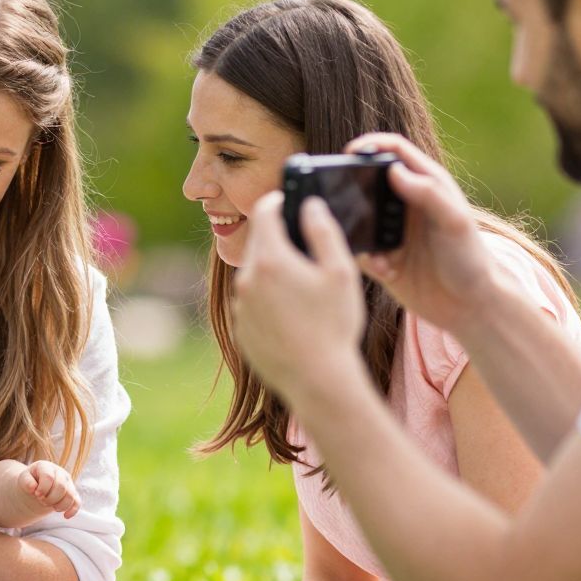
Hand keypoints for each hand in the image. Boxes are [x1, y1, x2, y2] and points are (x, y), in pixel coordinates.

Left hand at [22, 460, 79, 517]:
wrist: (36, 487)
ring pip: (70, 496)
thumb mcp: (23, 480)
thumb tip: (33, 488)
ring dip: (60, 505)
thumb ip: (26, 482)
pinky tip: (65, 516)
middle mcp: (60, 473)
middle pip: (61, 487)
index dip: (43, 488)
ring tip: (51, 506)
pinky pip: (77, 502)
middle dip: (50, 498)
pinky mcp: (73, 493)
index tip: (36, 494)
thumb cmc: (30, 482)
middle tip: (42, 501)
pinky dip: (72, 510)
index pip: (49, 477)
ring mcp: (68, 483)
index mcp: (46, 467)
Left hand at [234, 192, 370, 403]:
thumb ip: (323, 231)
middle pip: (258, 244)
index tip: (286, 200)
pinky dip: (267, 300)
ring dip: (272, 272)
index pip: (264, 213)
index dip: (276, 201)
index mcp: (271, 260)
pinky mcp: (240, 330)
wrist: (318, 381)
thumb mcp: (340, 272)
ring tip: (302, 288)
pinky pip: (251, 304)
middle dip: (276, 238)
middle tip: (301, 244)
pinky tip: (292, 315)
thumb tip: (309, 205)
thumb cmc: (334, 326)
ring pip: (254, 275)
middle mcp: (247, 280)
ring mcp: (240, 307)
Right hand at [345, 134, 498, 336]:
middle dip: (354, 190)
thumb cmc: (471, 259)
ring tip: (377, 249)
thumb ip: (428, 193)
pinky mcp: (383, 260)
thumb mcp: (454, 221)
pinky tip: (387, 270)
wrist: (472, 307)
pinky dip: (366, 259)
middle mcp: (406, 206)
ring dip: (358, 231)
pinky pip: (361, 253)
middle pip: (369, 183)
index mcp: (426, 186)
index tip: (351, 152)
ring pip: (359, 219)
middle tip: (345, 201)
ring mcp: (392, 233)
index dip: (371, 144)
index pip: (394, 152)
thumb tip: (394, 170)